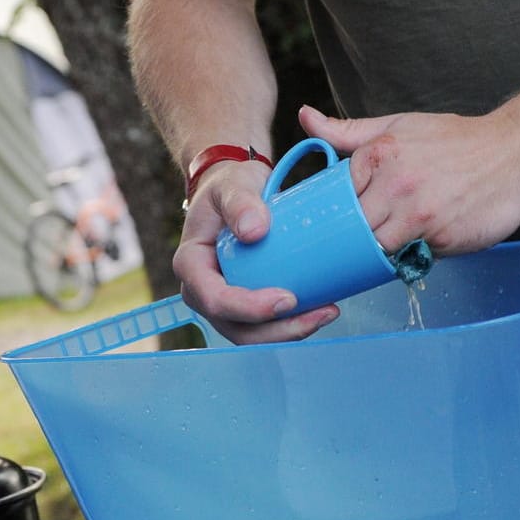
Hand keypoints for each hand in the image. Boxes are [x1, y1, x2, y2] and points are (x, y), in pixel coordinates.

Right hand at [174, 159, 340, 344]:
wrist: (236, 194)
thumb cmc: (230, 187)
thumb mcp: (232, 185)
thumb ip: (240, 202)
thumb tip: (255, 232)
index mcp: (191, 265)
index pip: (215, 299)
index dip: (250, 308)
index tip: (288, 299)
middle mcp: (202, 291)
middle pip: (236, 329)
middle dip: (279, 330)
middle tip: (320, 313)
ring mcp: (223, 303)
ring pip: (253, 335)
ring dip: (291, 332)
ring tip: (327, 313)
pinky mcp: (244, 305)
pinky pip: (266, 326)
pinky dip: (293, 324)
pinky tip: (321, 311)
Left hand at [298, 104, 519, 257]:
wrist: (518, 152)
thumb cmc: (456, 140)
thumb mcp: (399, 127)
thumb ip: (349, 131)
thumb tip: (305, 117)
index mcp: (378, 154)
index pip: (337, 197)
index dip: (340, 210)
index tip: (344, 216)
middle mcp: (395, 184)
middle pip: (354, 228)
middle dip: (356, 235)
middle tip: (363, 236)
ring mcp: (419, 215)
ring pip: (378, 249)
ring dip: (382, 251)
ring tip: (394, 240)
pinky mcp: (441, 239)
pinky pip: (412, 259)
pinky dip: (412, 257)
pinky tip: (422, 243)